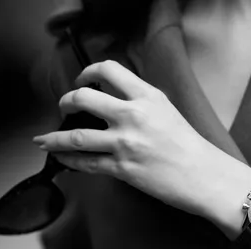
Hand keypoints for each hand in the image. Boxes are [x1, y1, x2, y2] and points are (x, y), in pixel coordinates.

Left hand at [33, 60, 250, 238]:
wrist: (205, 176)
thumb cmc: (190, 146)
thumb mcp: (167, 110)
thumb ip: (140, 101)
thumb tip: (114, 100)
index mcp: (147, 96)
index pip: (107, 70)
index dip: (87, 73)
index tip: (81, 81)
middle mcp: (132, 115)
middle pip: (83, 99)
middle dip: (65, 102)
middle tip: (63, 107)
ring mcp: (125, 143)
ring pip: (75, 135)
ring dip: (54, 137)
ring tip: (45, 139)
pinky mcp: (121, 169)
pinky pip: (85, 163)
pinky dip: (68, 160)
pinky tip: (61, 158)